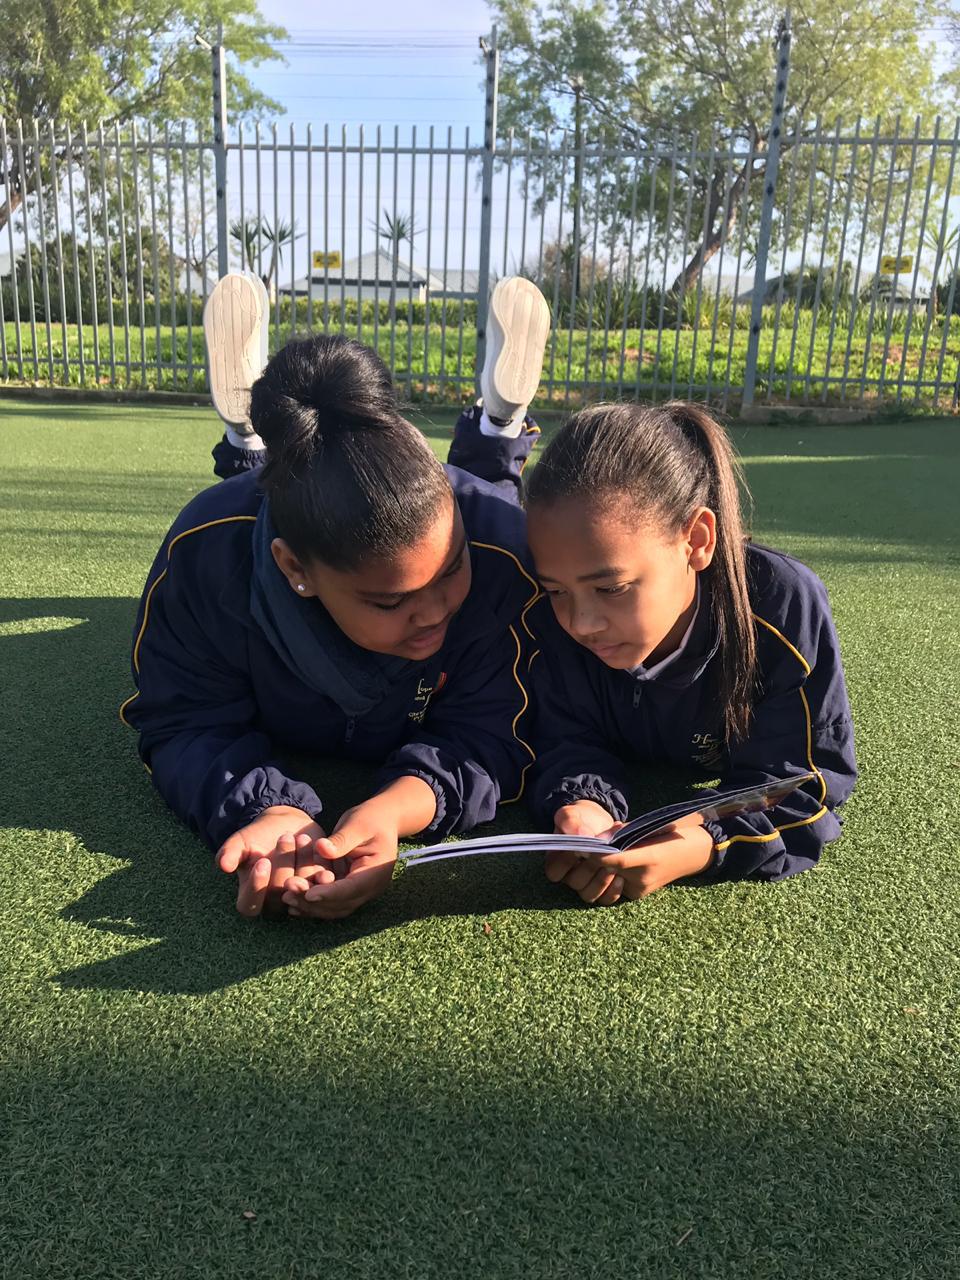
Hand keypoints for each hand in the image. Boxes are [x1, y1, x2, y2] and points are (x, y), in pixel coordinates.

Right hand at [216, 806, 334, 917]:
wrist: (283, 826)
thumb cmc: (256, 838)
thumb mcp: (240, 842)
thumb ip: (230, 853)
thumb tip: (223, 865)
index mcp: (251, 898)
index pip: (250, 904)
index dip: (257, 886)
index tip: (262, 862)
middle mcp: (275, 904)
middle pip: (280, 895)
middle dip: (284, 866)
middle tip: (285, 838)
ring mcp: (298, 897)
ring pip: (304, 890)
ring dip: (305, 864)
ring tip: (302, 838)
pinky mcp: (319, 888)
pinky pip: (323, 884)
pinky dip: (323, 868)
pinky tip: (323, 851)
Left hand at [283, 798, 399, 920]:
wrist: (382, 820)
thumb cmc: (370, 818)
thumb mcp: (357, 825)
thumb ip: (341, 839)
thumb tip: (322, 849)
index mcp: (377, 870)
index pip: (352, 888)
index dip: (329, 893)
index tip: (308, 894)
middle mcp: (371, 887)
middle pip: (342, 903)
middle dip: (314, 902)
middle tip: (288, 894)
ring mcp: (362, 891)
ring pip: (336, 908)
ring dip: (311, 907)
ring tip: (287, 898)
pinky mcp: (350, 889)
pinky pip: (332, 902)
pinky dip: (314, 904)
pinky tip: (294, 901)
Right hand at [545, 800, 619, 902]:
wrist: (601, 823)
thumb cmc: (582, 819)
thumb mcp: (572, 814)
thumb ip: (570, 822)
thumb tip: (582, 836)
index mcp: (556, 859)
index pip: (554, 872)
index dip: (566, 863)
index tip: (581, 848)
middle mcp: (569, 875)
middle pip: (575, 883)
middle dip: (591, 868)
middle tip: (604, 854)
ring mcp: (586, 884)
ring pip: (589, 895)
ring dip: (602, 881)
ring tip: (614, 865)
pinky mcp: (603, 889)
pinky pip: (605, 899)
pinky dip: (613, 890)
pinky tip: (621, 877)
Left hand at [546, 811, 713, 905]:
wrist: (693, 854)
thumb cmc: (671, 835)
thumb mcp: (650, 827)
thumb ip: (624, 831)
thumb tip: (599, 838)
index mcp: (650, 858)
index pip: (616, 859)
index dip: (597, 854)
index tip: (581, 847)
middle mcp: (644, 877)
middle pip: (609, 868)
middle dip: (596, 858)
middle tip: (582, 847)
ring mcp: (641, 888)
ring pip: (611, 876)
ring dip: (603, 866)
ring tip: (596, 853)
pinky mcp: (638, 894)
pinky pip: (617, 882)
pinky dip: (612, 872)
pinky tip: (611, 863)